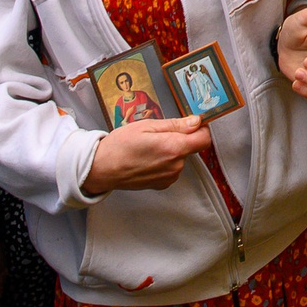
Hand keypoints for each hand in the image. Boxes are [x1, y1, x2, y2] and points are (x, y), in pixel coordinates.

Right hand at [80, 115, 211, 194]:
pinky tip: (148, 158)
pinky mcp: (162, 184)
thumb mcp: (147, 126)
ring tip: (149, 146)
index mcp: (173, 148)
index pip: (204, 138)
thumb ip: (175, 125)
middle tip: (159, 133)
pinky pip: (172, 168)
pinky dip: (165, 162)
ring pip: (181, 157)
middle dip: (181, 138)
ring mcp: (169, 177)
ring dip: (172, 150)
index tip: (191, 123)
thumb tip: (196, 122)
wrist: (102, 169)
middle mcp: (175, 165)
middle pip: (191, 147)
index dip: (200, 128)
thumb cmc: (120, 145)